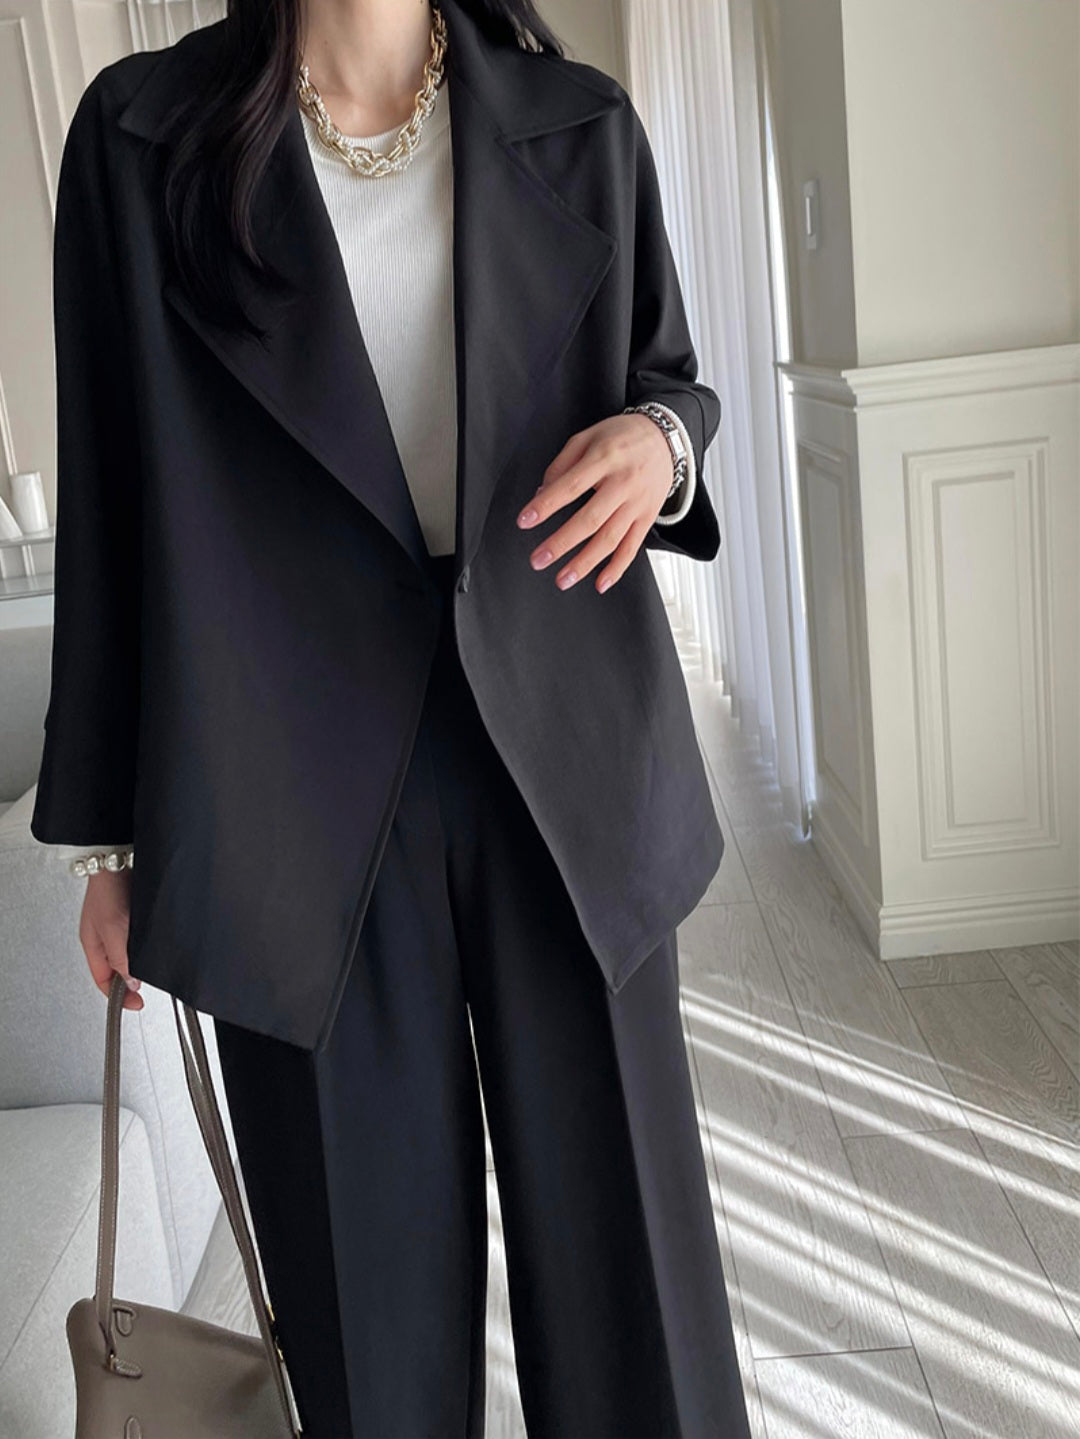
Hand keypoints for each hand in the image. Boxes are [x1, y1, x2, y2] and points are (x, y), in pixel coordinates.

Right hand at [80, 870, 142, 1009]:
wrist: (117, 858)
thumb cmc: (107, 890)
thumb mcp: (113, 930)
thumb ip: (121, 958)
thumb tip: (130, 983)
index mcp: (93, 945)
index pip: (103, 981)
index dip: (118, 996)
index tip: (137, 1004)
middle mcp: (104, 938)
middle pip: (117, 970)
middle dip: (130, 981)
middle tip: (147, 988)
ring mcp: (118, 926)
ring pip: (129, 955)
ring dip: (140, 963)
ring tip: (152, 969)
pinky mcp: (131, 914)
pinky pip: (138, 939)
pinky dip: (146, 946)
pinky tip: (156, 945)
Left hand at [515, 412, 677, 593]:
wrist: (665, 438)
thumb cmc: (622, 437)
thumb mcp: (587, 437)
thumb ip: (562, 465)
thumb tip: (542, 494)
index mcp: (604, 459)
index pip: (570, 486)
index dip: (545, 506)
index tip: (525, 521)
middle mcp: (623, 483)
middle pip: (590, 519)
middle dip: (561, 543)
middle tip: (538, 559)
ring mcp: (637, 504)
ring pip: (610, 539)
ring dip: (584, 563)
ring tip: (563, 579)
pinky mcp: (647, 518)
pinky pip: (632, 547)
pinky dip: (617, 569)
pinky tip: (600, 583)